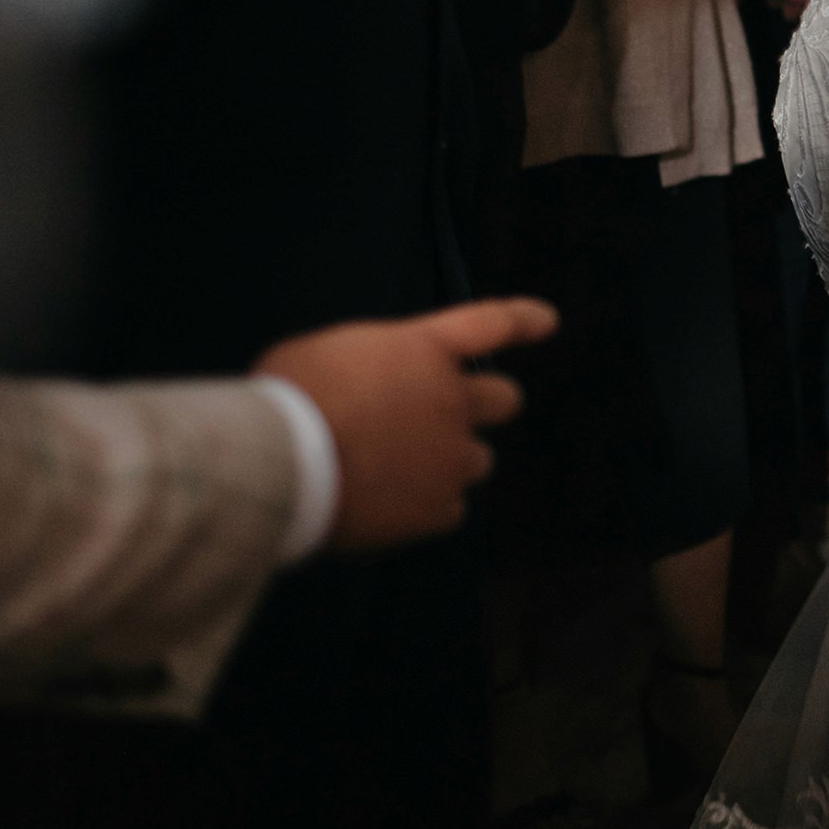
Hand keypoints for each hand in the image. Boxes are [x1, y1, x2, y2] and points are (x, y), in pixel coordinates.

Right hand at [254, 298, 557, 551]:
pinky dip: (424, 508)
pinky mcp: (438, 507)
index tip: (548, 322)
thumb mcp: (322, 353)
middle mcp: (452, 398)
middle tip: (455, 418)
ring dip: (449, 463)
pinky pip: (448, 508)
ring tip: (394, 472)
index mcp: (424, 349)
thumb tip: (363, 382)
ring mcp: (451, 455)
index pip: (491, 323)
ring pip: (478, 460)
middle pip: (506, 399)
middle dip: (488, 406)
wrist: (280, 466)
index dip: (524, 320)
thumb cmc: (284, 401)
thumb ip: (365, 363)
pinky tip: (383, 508)